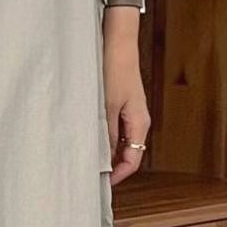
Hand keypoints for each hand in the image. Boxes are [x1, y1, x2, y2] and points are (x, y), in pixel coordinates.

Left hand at [102, 28, 149, 186]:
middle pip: (127, 153)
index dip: (118, 175)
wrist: (117, 43)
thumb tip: (103, 159)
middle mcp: (138, 121)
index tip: (101, 183)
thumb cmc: (114, 70)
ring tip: (86, 155)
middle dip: (111, 165)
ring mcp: (130, 113)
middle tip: (89, 172)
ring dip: (105, 151)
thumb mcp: (106, 106)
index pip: (132, 160)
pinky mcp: (121, 105)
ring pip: (119, 142)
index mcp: (139, 123)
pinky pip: (114, 129)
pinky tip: (88, 136)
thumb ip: (105, 134)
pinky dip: (103, 137)